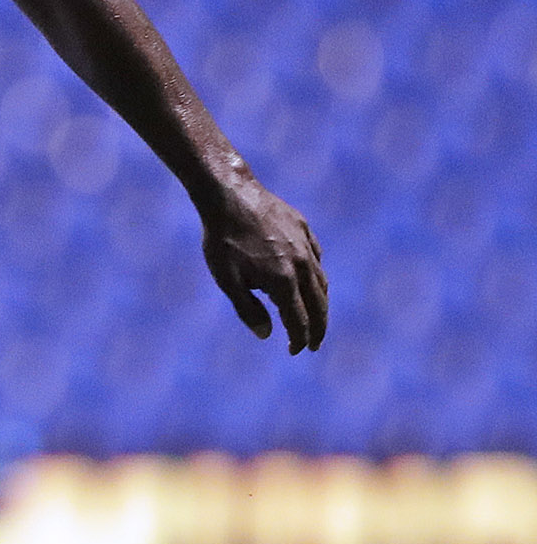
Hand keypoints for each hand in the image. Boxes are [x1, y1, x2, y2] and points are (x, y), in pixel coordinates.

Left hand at [199, 175, 326, 352]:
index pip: (299, 320)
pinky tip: (309, 280)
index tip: (295, 351)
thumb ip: (247, 309)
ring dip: (320, 303)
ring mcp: (306, 245)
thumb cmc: (222, 239)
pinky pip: (317, 258)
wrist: (229, 193)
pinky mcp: (304, 228)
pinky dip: (316, 274)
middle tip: (313, 344)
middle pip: (319, 305)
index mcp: (283, 280)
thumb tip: (266, 335)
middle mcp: (302, 264)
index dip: (299, 339)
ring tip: (314, 317)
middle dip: (318, 328)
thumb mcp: (226, 279)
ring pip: (321, 281)